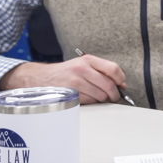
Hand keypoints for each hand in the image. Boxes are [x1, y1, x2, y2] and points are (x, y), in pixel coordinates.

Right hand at [0, 54, 126, 104]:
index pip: (113, 68)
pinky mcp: (71, 94)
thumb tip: (121, 84)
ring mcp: (76, 82)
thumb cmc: (65, 73)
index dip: (120, 79)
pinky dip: (93, 102)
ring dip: (103, 100)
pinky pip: (90, 101)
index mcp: (88, 60)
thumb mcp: (82, 65)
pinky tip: (89, 99)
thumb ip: (101, 71)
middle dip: (114, 94)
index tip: (121, 85)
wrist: (41, 78)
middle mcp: (82, 69)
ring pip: (100, 95)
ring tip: (100, 98)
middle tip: (114, 97)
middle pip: (108, 84)